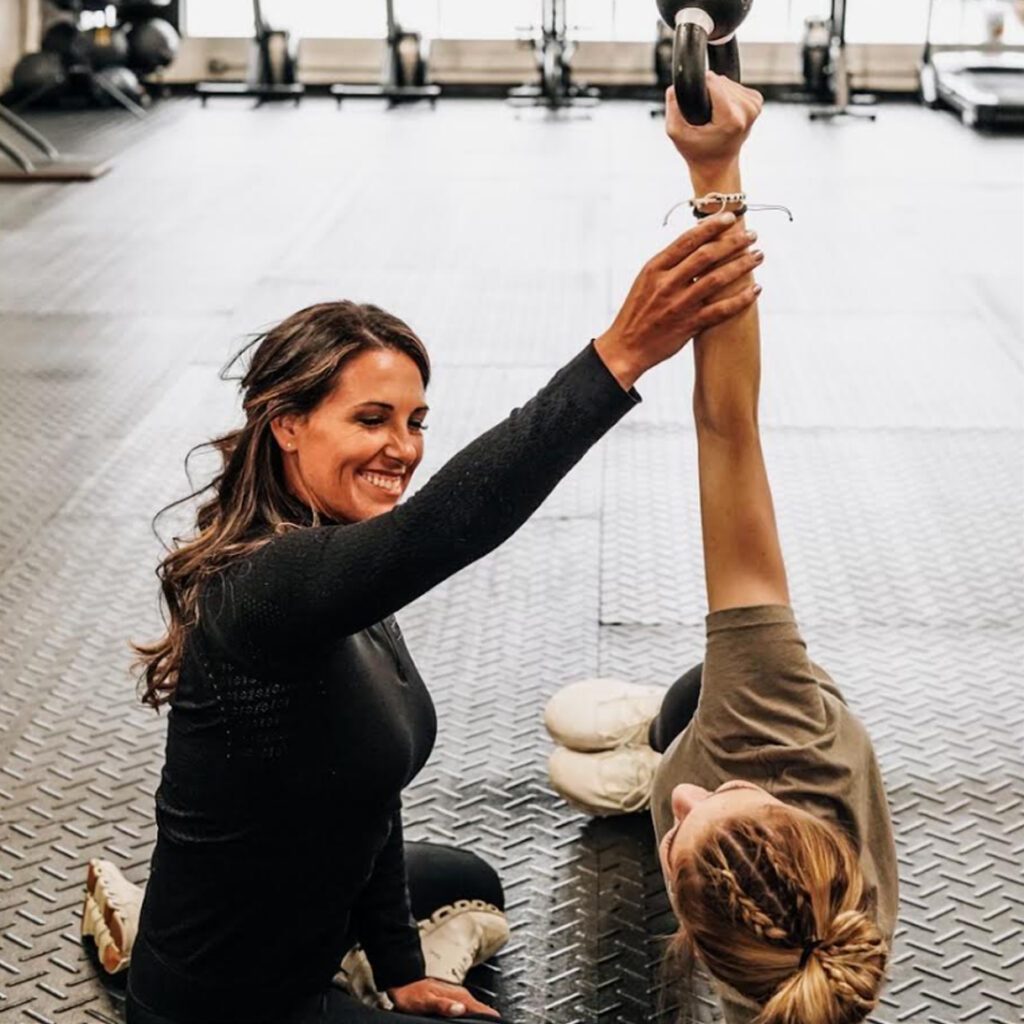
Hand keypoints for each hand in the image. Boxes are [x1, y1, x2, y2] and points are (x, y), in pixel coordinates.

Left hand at [388, 977, 499, 1017]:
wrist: (404, 983)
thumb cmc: (413, 992)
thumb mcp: (427, 1001)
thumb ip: (444, 1005)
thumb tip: (461, 1009)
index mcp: (458, 995)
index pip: (480, 1008)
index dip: (490, 1016)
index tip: (498, 1022)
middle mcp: (460, 995)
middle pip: (481, 1009)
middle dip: (489, 1017)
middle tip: (496, 1023)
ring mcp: (457, 997)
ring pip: (475, 1008)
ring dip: (482, 1015)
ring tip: (489, 1022)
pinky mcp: (452, 1000)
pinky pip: (469, 1008)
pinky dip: (474, 1014)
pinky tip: (473, 1019)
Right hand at [594, 213, 761, 388]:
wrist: (625, 348)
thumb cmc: (637, 313)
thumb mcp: (645, 281)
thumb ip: (668, 264)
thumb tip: (695, 242)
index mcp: (655, 268)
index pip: (687, 240)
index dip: (712, 226)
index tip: (730, 218)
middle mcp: (667, 284)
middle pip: (707, 255)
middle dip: (733, 242)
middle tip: (752, 235)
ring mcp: (678, 305)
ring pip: (718, 279)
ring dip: (742, 265)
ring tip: (758, 256)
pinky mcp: (688, 325)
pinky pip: (721, 310)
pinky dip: (741, 299)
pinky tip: (755, 290)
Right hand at [665, 72, 762, 174]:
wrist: (718, 165)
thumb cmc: (698, 152)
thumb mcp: (677, 133)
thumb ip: (673, 108)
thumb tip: (674, 86)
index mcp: (731, 119)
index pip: (714, 82)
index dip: (700, 85)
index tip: (695, 99)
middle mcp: (747, 111)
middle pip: (720, 81)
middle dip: (709, 92)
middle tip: (705, 115)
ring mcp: (754, 105)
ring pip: (728, 82)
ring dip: (717, 93)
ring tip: (713, 115)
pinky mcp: (757, 101)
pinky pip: (736, 86)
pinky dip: (726, 95)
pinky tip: (722, 111)